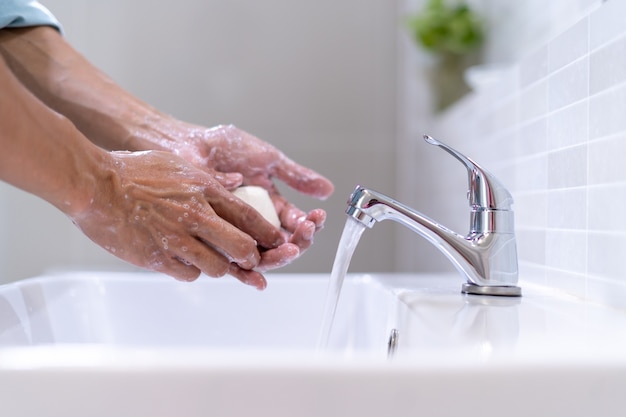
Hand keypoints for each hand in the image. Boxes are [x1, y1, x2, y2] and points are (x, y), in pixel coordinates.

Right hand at [70, 150, 285, 288]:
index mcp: (204, 190)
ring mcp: (177, 239)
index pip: (249, 217)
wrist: (95, 185)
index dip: (267, 234)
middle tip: (249, 262)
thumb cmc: (134, 172)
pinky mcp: (158, 258)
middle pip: (242, 248)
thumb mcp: (179, 166)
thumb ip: (209, 180)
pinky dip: (191, 271)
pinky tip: (182, 261)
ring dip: (218, 266)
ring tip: (207, 257)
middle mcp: (196, 216)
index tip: (276, 243)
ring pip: (217, 268)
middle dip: (250, 259)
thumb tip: (234, 186)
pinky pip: (189, 275)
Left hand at [174, 124, 333, 270]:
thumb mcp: (269, 160)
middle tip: (306, 232)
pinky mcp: (216, 239)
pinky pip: (232, 263)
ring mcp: (237, 231)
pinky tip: (259, 279)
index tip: (316, 218)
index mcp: (270, 204)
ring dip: (281, 257)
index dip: (309, 225)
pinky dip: (246, 274)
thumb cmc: (225, 147)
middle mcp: (255, 222)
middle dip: (300, 242)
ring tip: (292, 248)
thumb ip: (297, 177)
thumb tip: (329, 190)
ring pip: (263, 256)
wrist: (191, 144)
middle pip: (283, 244)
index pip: (295, 224)